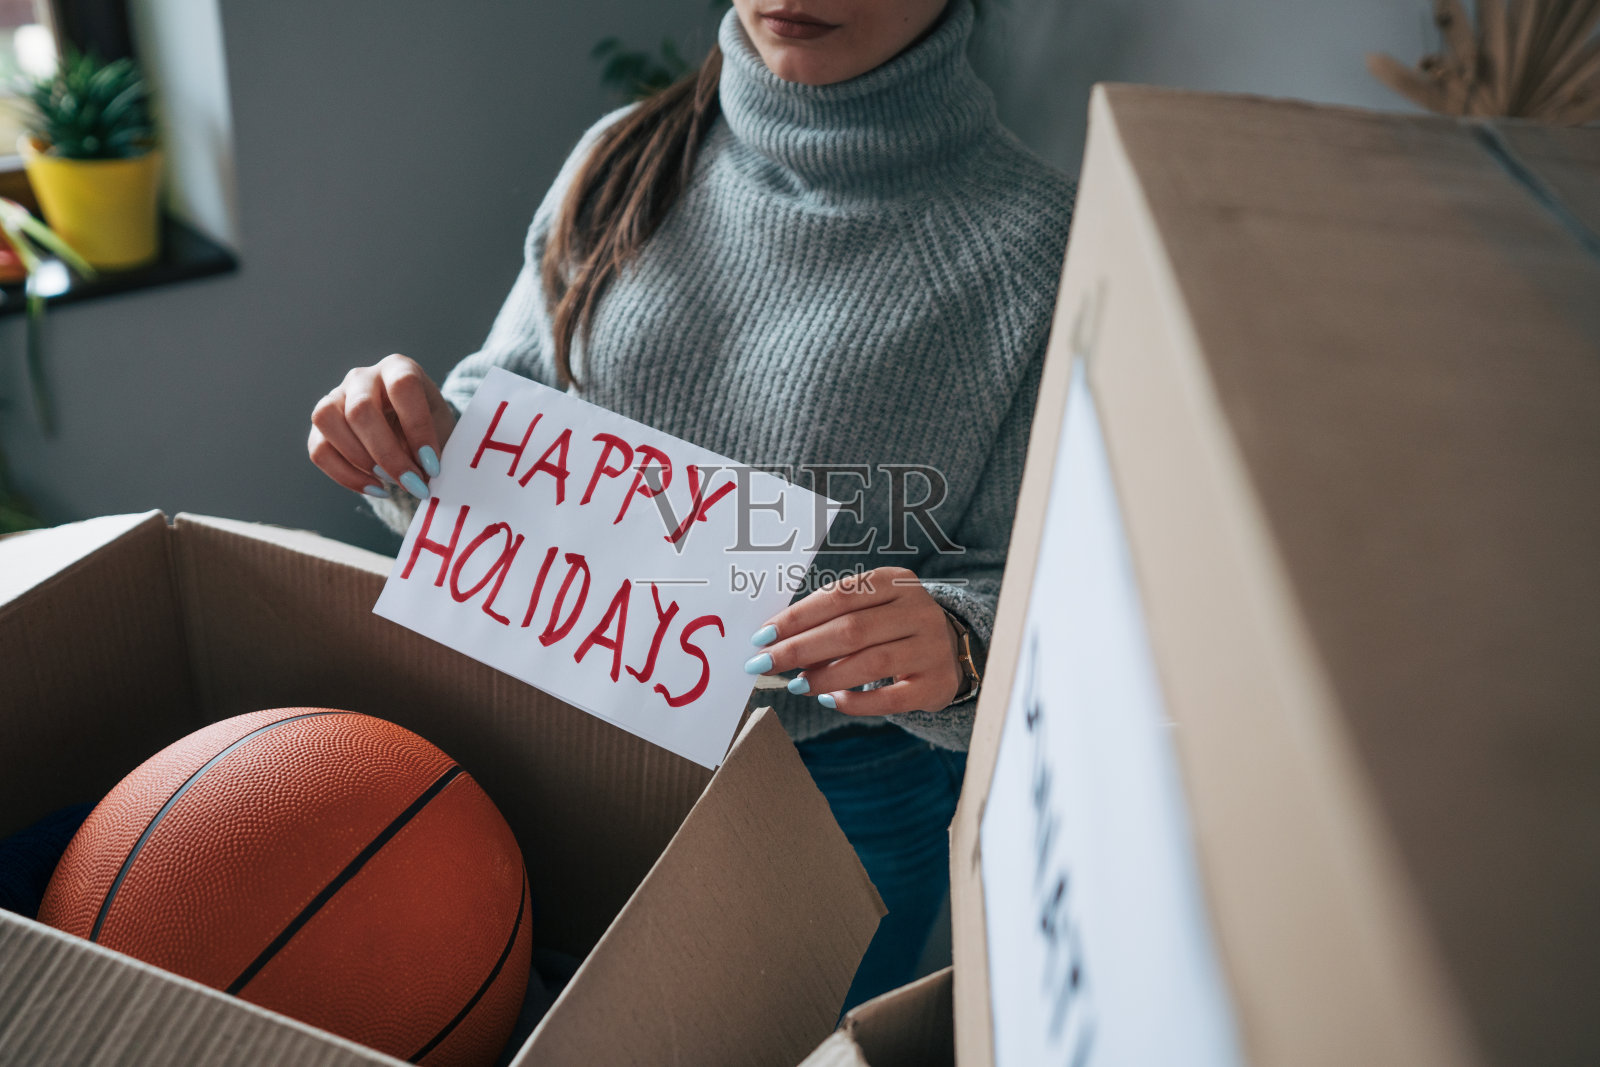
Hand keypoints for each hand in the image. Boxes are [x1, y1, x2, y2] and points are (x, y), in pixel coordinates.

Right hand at [308, 355, 456, 498]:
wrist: (410, 427)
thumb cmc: (429, 424)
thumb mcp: (441, 427)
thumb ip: (433, 447)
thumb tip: (422, 478)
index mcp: (398, 368)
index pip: (403, 387)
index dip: (418, 428)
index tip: (433, 465)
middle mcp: (362, 377)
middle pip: (361, 410)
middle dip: (388, 455)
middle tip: (412, 483)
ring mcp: (335, 397)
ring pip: (328, 421)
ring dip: (359, 460)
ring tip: (389, 482)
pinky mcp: (321, 426)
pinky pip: (319, 449)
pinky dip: (346, 476)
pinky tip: (376, 488)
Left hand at [745, 567, 962, 715]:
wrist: (952, 649)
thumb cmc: (894, 625)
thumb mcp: (871, 607)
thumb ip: (832, 617)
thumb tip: (777, 641)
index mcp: (896, 582)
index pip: (840, 595)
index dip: (797, 616)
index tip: (763, 636)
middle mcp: (918, 611)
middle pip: (851, 630)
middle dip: (800, 648)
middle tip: (765, 663)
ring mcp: (930, 648)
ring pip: (870, 663)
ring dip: (824, 676)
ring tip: (794, 684)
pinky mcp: (935, 684)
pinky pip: (889, 699)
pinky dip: (854, 702)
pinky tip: (828, 700)